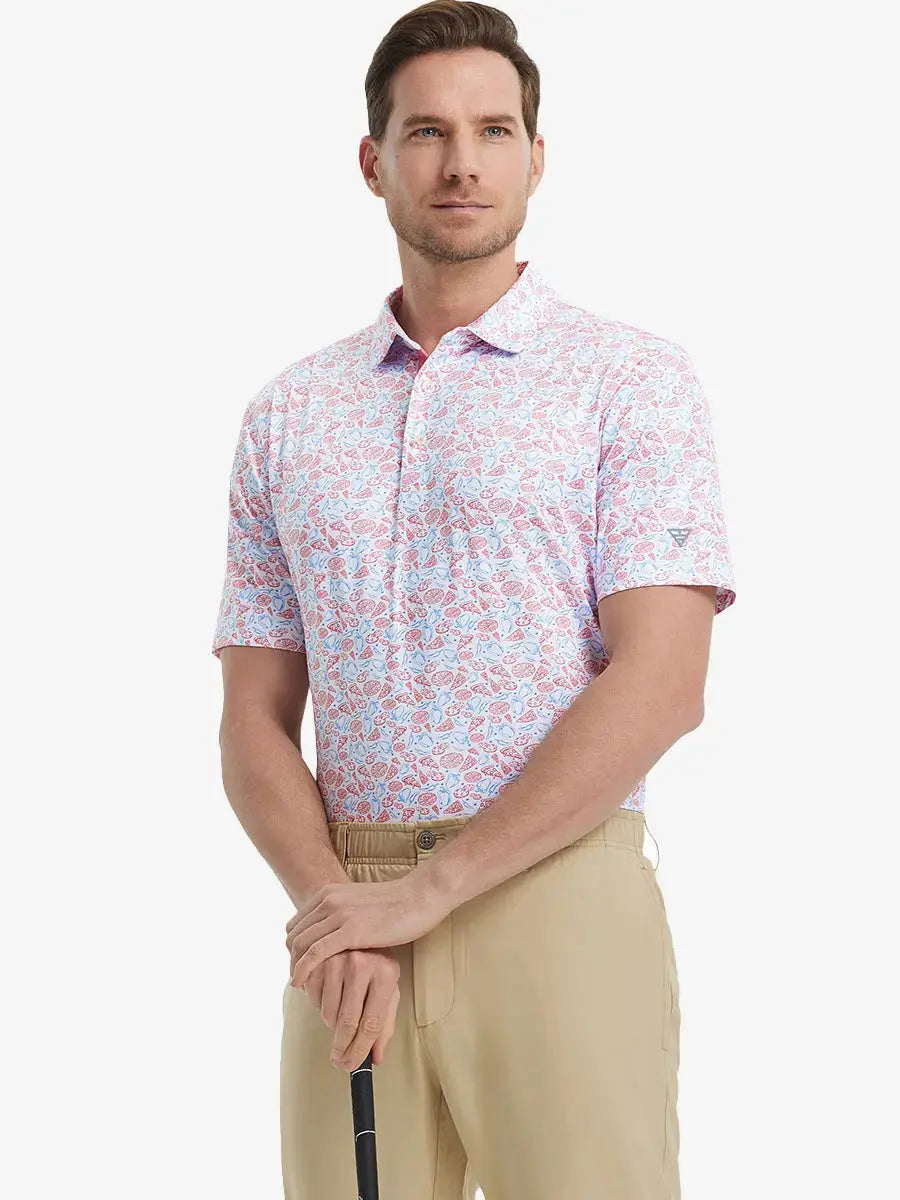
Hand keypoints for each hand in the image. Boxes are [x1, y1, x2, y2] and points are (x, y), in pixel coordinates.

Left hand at [286, 874, 449, 988]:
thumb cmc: (398, 904)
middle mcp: (329, 900)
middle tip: (298, 980)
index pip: (297, 924)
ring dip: (295, 968)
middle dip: (291, 960)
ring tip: (299, 986)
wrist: (421, 896)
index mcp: (330, 892)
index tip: (298, 966)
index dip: (294, 948)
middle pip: (294, 935)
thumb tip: (335, 933)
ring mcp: (339, 914)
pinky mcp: (351, 930)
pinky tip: (300, 984)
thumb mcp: (361, 903)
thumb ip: (344, 914)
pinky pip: (316, 953)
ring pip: (301, 945)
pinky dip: (302, 970)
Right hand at [299, 947, 399, 1071]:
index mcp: (386, 972)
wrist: (360, 922)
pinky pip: (312, 997)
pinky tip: (328, 990)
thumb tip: (376, 1058)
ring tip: (341, 1007)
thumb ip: (384, 1022)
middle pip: (347, 1022)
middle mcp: (362, 964)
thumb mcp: (389, 987)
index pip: (372, 1023)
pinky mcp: (318, 957)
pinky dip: (318, 1002)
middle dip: (341, 1048)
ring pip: (327, 1013)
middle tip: (338, 1060)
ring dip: (331, 1021)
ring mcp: (338, 959)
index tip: (351, 1066)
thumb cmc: (378, 960)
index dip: (360, 1051)